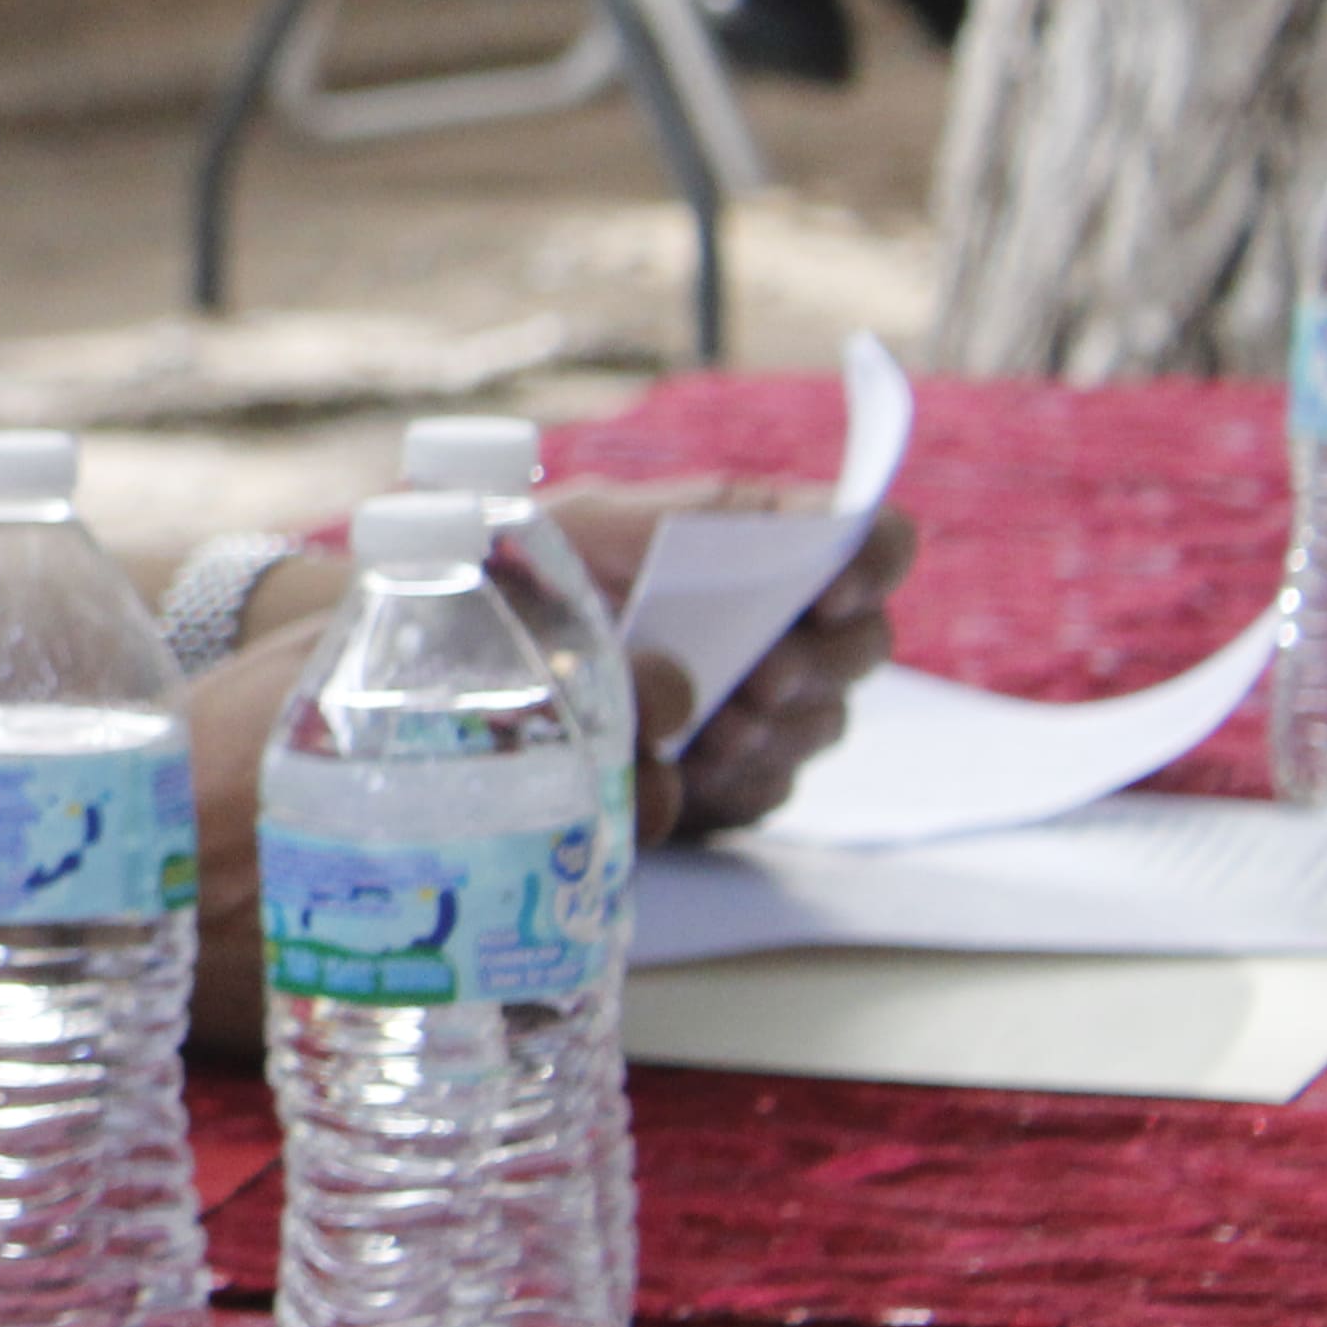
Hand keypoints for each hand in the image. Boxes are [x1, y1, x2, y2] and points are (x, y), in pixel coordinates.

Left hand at [548, 475, 912, 838]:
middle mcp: (774, 619)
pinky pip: (764, 790)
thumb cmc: (514, 576)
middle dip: (819, 663)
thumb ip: (625, 604)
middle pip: (863, 643)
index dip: (870, 560)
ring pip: (821, 723)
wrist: (456, 652)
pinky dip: (727, 786)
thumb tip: (678, 697)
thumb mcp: (555, 551)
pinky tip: (681, 774)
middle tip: (758, 681)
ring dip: (772, 731)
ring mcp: (762, 702)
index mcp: (747, 535)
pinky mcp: (727, 777)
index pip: (865, 537)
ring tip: (704, 732)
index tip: (830, 595)